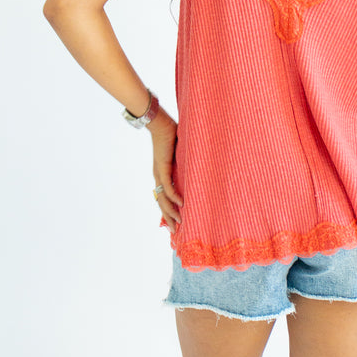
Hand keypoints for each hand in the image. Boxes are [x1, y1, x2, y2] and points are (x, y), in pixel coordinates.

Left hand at [149, 110, 182, 230]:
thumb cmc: (171, 137)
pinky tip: (181, 204)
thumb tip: (198, 170)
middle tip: (176, 232)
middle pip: (161, 203)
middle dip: (168, 218)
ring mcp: (159, 173)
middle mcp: (158, 177)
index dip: (168, 212)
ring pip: (163, 198)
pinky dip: (174, 196)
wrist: (160, 124)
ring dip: (171, 212)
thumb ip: (185, 165)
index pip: (163, 198)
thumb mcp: (180, 156)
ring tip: (179, 222)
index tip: (175, 224)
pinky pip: (168, 186)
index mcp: (161, 176)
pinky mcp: (162, 167)